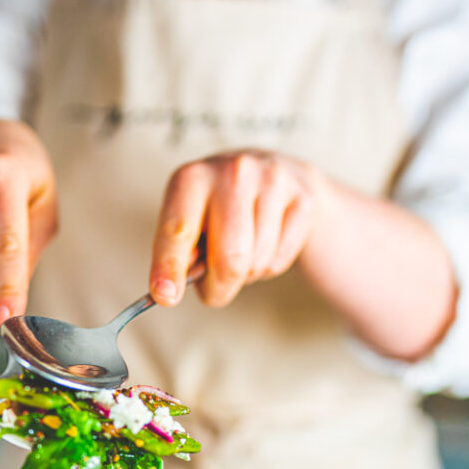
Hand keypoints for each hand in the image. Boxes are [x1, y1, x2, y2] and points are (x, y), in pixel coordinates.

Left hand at [149, 152, 316, 306]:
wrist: (277, 177)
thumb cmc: (220, 209)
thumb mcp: (190, 220)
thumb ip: (179, 252)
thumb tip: (170, 288)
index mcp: (193, 178)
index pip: (178, 230)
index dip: (169, 266)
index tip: (165, 296)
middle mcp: (233, 172)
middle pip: (229, 259)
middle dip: (219, 287)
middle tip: (214, 289)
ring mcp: (272, 182)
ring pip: (257, 264)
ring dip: (245, 275)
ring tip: (243, 250)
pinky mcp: (303, 199)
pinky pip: (280, 261)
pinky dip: (268, 266)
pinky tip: (266, 242)